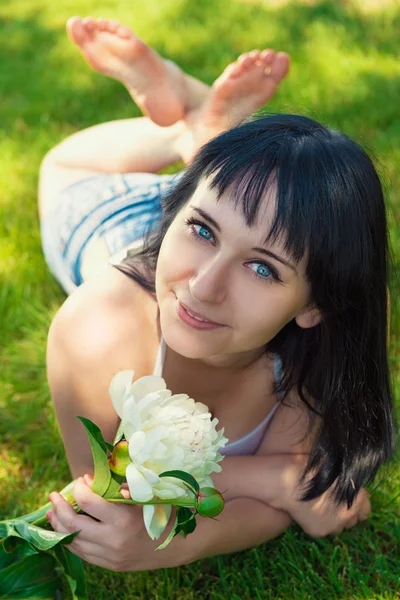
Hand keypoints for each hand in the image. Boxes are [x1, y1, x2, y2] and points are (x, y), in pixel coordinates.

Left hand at [47, 476, 175, 571]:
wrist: (175, 545)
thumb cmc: (160, 511)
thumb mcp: (143, 493)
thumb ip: (116, 486)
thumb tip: (87, 480)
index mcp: (123, 518)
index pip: (88, 501)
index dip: (79, 488)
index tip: (80, 480)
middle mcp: (113, 539)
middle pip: (73, 524)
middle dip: (59, 507)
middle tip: (53, 495)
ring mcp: (109, 555)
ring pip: (73, 542)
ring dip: (59, 525)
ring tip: (51, 512)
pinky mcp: (109, 565)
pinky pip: (81, 553)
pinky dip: (69, 540)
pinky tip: (64, 529)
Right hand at [271, 455, 371, 537]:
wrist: (286, 482)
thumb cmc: (311, 471)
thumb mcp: (336, 472)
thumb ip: (351, 485)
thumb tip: (360, 494)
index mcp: (354, 499)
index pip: (366, 507)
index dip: (357, 500)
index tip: (348, 496)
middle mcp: (347, 516)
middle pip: (354, 519)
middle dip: (347, 510)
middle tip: (333, 500)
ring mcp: (333, 526)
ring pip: (340, 526)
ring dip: (335, 518)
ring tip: (322, 505)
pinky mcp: (319, 532)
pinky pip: (326, 529)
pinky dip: (321, 522)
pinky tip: (312, 510)